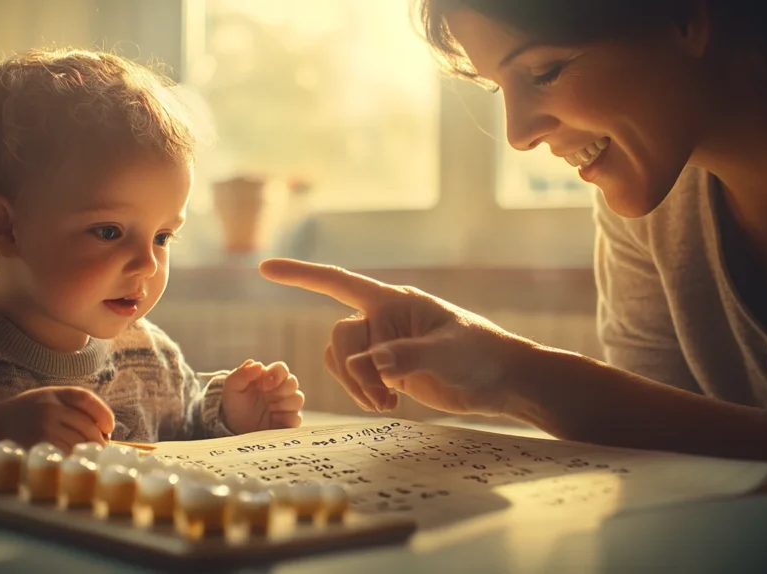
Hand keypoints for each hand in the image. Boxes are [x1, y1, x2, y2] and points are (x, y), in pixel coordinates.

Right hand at [0, 386, 114, 450]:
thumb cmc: (28, 413)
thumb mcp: (48, 398)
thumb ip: (73, 406)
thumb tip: (105, 431)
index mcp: (54, 394)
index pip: (87, 400)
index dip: (103, 415)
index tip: (108, 428)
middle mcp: (49, 409)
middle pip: (87, 427)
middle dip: (97, 441)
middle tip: (98, 449)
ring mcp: (43, 428)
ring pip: (78, 443)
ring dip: (86, 453)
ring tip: (84, 456)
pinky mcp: (37, 447)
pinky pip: (65, 455)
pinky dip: (72, 460)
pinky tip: (70, 461)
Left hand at [221, 359, 305, 433]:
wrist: (235, 427)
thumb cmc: (236, 404)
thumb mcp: (232, 388)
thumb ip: (242, 374)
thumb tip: (258, 364)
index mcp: (269, 379)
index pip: (281, 368)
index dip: (276, 374)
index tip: (263, 385)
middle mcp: (280, 390)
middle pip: (293, 382)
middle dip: (281, 389)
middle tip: (267, 397)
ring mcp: (286, 406)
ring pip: (298, 399)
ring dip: (285, 403)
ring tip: (270, 410)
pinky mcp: (288, 422)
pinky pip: (297, 419)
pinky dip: (287, 419)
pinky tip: (274, 420)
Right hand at [259, 259, 537, 416]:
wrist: (501, 381)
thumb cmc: (482, 355)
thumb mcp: (448, 353)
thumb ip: (407, 356)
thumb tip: (371, 363)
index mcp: (395, 301)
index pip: (338, 282)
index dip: (301, 275)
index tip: (264, 268)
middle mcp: (383, 318)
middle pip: (340, 336)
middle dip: (353, 371)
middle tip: (383, 400)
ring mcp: (383, 343)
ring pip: (341, 359)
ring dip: (355, 385)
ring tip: (386, 404)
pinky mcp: (386, 368)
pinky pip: (353, 375)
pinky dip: (361, 391)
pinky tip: (388, 404)